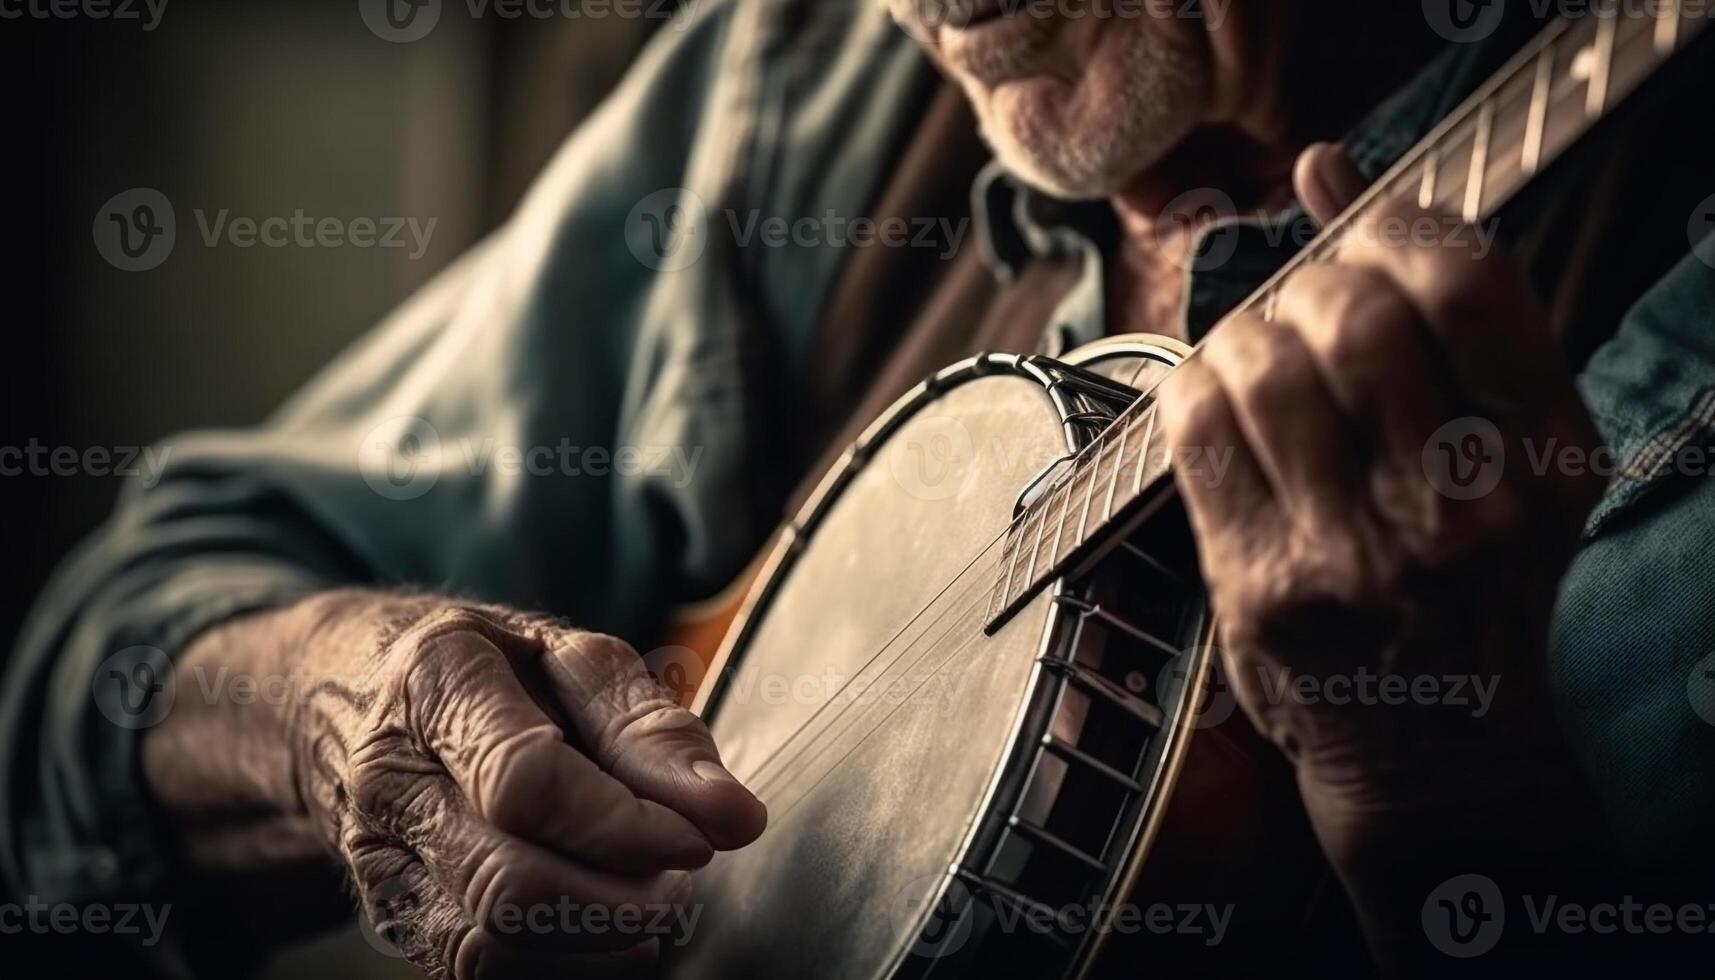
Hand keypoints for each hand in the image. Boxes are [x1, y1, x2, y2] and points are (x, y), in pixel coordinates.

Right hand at [147, 592, 764, 978]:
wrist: (353, 693)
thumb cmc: (493, 669)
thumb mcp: (573, 658)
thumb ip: (653, 730)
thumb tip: (735, 817)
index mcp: (435, 680)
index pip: (526, 780)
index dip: (624, 825)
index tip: (702, 838)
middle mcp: (390, 776)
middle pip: (506, 880)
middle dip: (620, 900)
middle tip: (686, 883)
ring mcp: (377, 856)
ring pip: (487, 943)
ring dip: (595, 940)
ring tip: (655, 902)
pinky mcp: (389, 914)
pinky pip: (474, 970)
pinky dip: (560, 962)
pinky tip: (608, 929)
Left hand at [1156, 146, 1608, 954]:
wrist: (1433, 741)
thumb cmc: (1474, 575)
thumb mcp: (1509, 448)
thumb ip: (1440, 306)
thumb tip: (1325, 166)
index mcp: (1544, 458)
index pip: (1467, 280)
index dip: (1397, 224)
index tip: (1369, 235)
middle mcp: (1459, 506)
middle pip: (1353, 314)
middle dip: (1312, 281)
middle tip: (1308, 303)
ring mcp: (1356, 551)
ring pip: (1262, 363)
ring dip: (1245, 331)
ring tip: (1263, 352)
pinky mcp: (1263, 586)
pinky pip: (1197, 429)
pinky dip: (1195, 384)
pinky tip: (1220, 398)